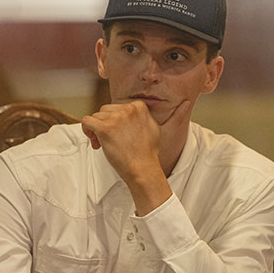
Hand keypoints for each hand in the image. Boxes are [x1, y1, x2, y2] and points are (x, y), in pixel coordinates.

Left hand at [81, 100, 190, 214]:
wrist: (142, 169)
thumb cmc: (148, 153)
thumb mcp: (160, 129)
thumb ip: (170, 115)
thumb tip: (187, 103)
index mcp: (139, 106)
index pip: (117, 107)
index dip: (115, 121)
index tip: (119, 135)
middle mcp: (128, 109)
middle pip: (104, 110)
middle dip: (104, 124)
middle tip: (109, 141)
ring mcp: (116, 118)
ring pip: (95, 117)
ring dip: (95, 130)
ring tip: (102, 144)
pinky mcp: (105, 129)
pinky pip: (86, 121)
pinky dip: (86, 131)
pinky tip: (95, 142)